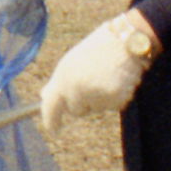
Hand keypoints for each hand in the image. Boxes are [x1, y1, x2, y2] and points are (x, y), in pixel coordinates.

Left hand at [37, 11, 156, 134]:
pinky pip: (112, 106)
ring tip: (106, 76)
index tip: (53, 130)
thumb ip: (58, 82)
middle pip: (76, 110)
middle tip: (93, 81)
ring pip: (96, 109)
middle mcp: (76, 88)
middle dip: (83, 103)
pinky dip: (115, 97)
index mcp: (63, 76)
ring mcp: (95, 95)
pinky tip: (118, 80)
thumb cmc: (97, 49)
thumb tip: (44, 96)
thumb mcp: (72, 61)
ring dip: (100, 99)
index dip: (50, 120)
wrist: (125, 40)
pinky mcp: (114, 99)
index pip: (51, 105)